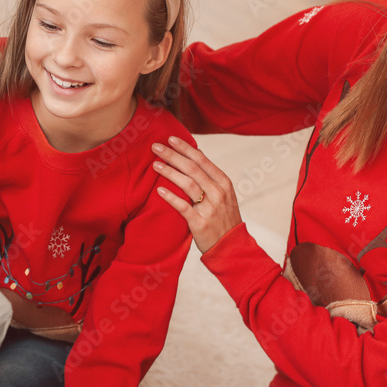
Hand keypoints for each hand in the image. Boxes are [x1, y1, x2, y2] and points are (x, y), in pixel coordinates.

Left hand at [152, 136, 241, 252]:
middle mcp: (218, 193)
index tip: (170, 138)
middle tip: (155, 146)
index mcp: (224, 183)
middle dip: (172, 155)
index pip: (202, 160)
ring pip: (187, 184)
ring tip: (155, 164)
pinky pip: (183, 207)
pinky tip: (158, 190)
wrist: (232, 247)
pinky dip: (170, 197)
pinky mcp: (200, 223)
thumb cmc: (224, 219)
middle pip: (192, 168)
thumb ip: (210, 179)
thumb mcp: (224, 195)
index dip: (185, 148)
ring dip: (169, 172)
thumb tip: (193, 157)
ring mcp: (210, 208)